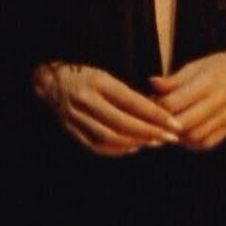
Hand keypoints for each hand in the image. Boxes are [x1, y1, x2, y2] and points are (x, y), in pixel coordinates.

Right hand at [33, 61, 180, 156]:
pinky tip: (133, 147)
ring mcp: (77, 117)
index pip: (132, 102)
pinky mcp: (72, 131)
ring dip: (136, 142)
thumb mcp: (107, 75)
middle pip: (123, 123)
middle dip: (150, 132)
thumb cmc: (87, 77)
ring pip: (111, 137)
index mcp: (98, 81)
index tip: (174, 124)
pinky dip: (118, 150)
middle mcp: (86, 100)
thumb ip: (129, 94)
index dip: (156, 115)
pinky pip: (98, 146)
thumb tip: (158, 112)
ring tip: (155, 142)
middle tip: (170, 137)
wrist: (51, 83)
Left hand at [149, 42, 225, 150]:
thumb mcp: (196, 66)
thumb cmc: (219, 66)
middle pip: (182, 123)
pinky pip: (207, 143)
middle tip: (157, 119)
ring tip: (170, 126)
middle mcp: (218, 100)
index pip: (172, 103)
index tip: (152, 102)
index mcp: (206, 82)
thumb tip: (151, 84)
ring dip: (177, 135)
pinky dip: (192, 142)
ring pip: (194, 136)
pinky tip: (185, 133)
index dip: (157, 106)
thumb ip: (174, 80)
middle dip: (164, 124)